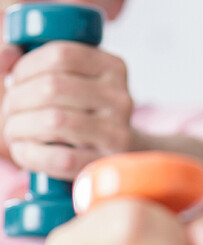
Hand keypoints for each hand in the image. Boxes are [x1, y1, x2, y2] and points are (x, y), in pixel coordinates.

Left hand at [2, 41, 132, 179]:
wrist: (113, 153)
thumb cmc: (81, 114)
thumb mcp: (69, 82)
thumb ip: (37, 64)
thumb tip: (8, 54)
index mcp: (113, 68)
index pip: (62, 55)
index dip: (26, 67)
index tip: (14, 82)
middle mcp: (121, 99)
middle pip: (54, 87)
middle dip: (17, 99)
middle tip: (9, 110)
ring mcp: (118, 133)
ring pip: (55, 121)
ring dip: (20, 126)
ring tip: (14, 130)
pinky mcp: (106, 162)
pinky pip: (61, 158)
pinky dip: (32, 154)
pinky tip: (24, 151)